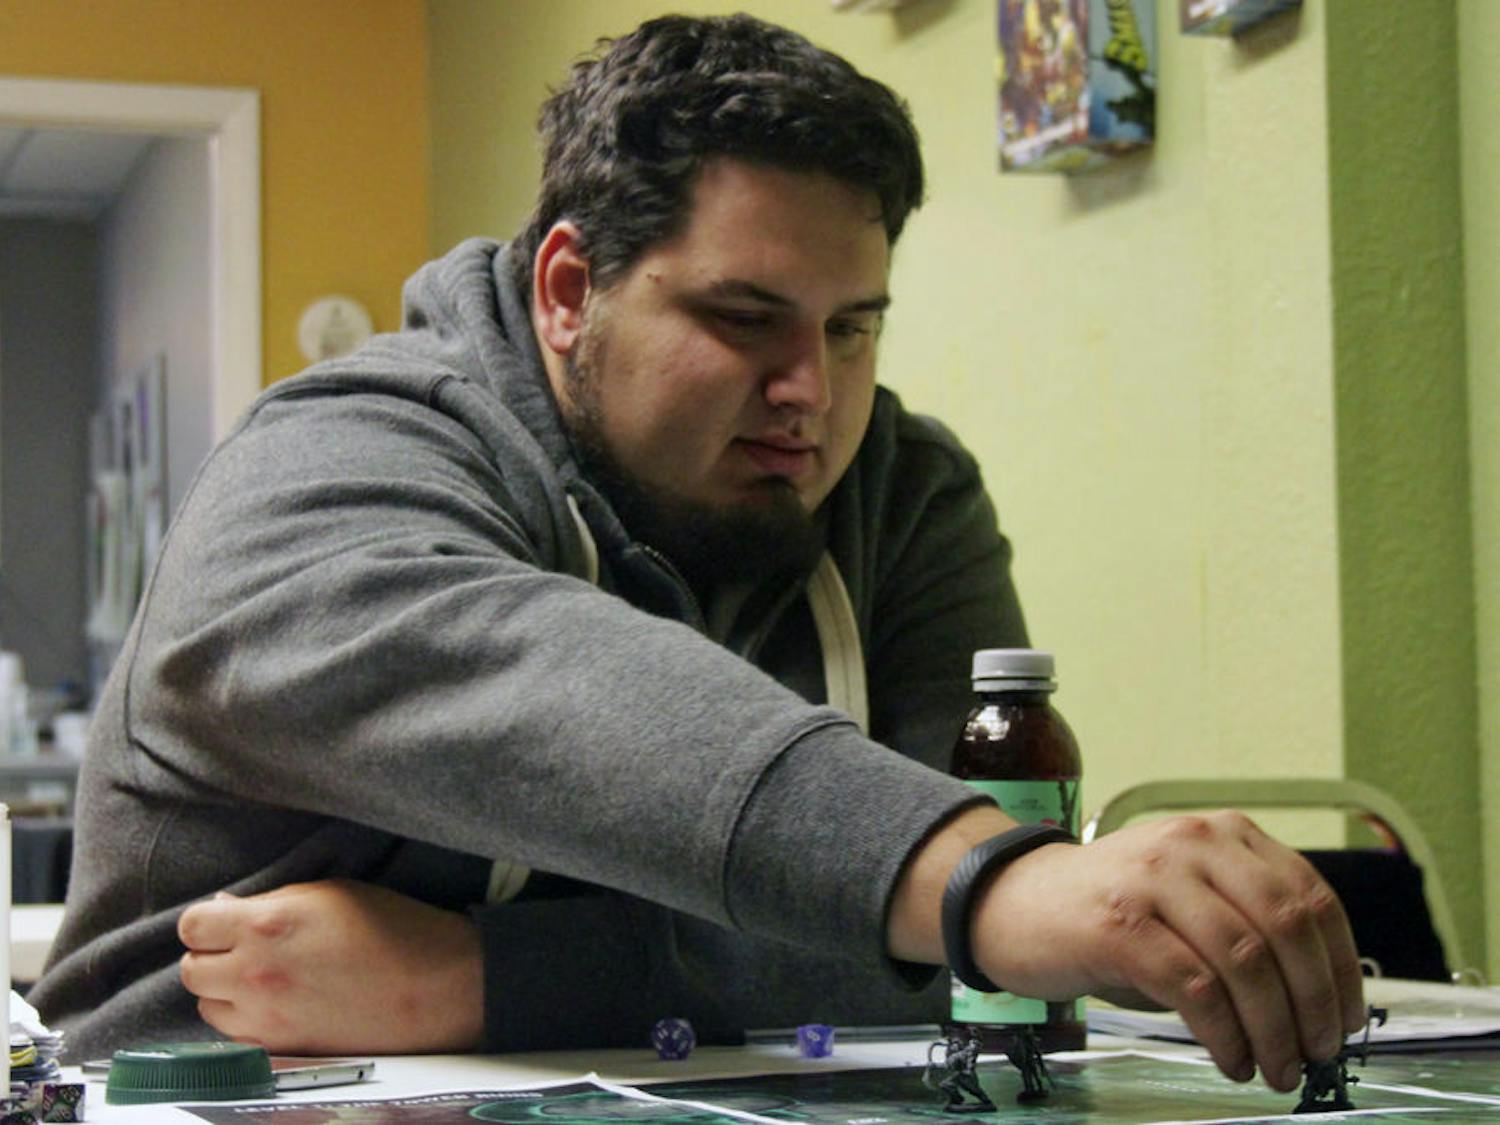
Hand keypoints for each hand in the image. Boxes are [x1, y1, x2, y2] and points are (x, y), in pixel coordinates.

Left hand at [178, 879, 482, 1053]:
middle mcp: (254, 973)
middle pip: (192, 970)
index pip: (193, 925)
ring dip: (224, 992)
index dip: (207, 922)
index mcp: (267, 924)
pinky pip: (235, 1036)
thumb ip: (271, 902)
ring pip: (207, 1007)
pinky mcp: (281, 1047)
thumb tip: (225, 910)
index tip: (224, 921)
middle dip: (211, 956)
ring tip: (260, 979)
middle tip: (241, 949)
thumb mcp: (330, 894)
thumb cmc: (391, 927)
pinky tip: (275, 1005)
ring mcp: (265, 1016)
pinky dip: (245, 1021)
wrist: (433, 985)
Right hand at [972, 811, 1364, 1090]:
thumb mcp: (1187, 894)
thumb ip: (1245, 920)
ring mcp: (1152, 880)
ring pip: (1246, 962)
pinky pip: (1196, 989)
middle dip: (1314, 1003)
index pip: (1311, 897)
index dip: (1341, 967)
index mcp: (1222, 834)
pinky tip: (1229, 1059)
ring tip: (1275, 1069)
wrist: (1010, 902)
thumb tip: (1318, 1001)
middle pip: (1286, 927)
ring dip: (1273, 1030)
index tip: (1344, 1020)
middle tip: (1315, 1053)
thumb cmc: (1109, 911)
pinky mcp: (1118, 925)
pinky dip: (1225, 1036)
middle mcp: (1192, 844)